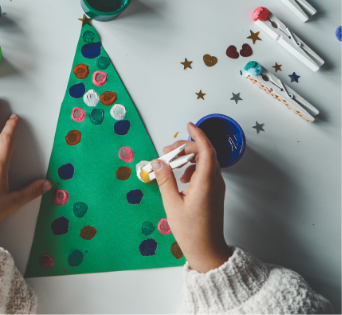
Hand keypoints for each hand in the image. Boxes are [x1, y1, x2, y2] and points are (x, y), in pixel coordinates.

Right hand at [152, 122, 232, 272]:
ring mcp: (216, 188)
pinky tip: (180, 178)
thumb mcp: (172, 204)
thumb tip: (158, 161)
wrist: (207, 250)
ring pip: (206, 163)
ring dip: (189, 158)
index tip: (188, 125)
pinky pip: (206, 172)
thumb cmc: (190, 230)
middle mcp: (215, 182)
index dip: (198, 135)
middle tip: (167, 152)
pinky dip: (192, 169)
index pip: (206, 150)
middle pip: (205, 154)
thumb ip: (165, 180)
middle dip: (186, 148)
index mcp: (206, 182)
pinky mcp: (214, 193)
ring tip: (171, 164)